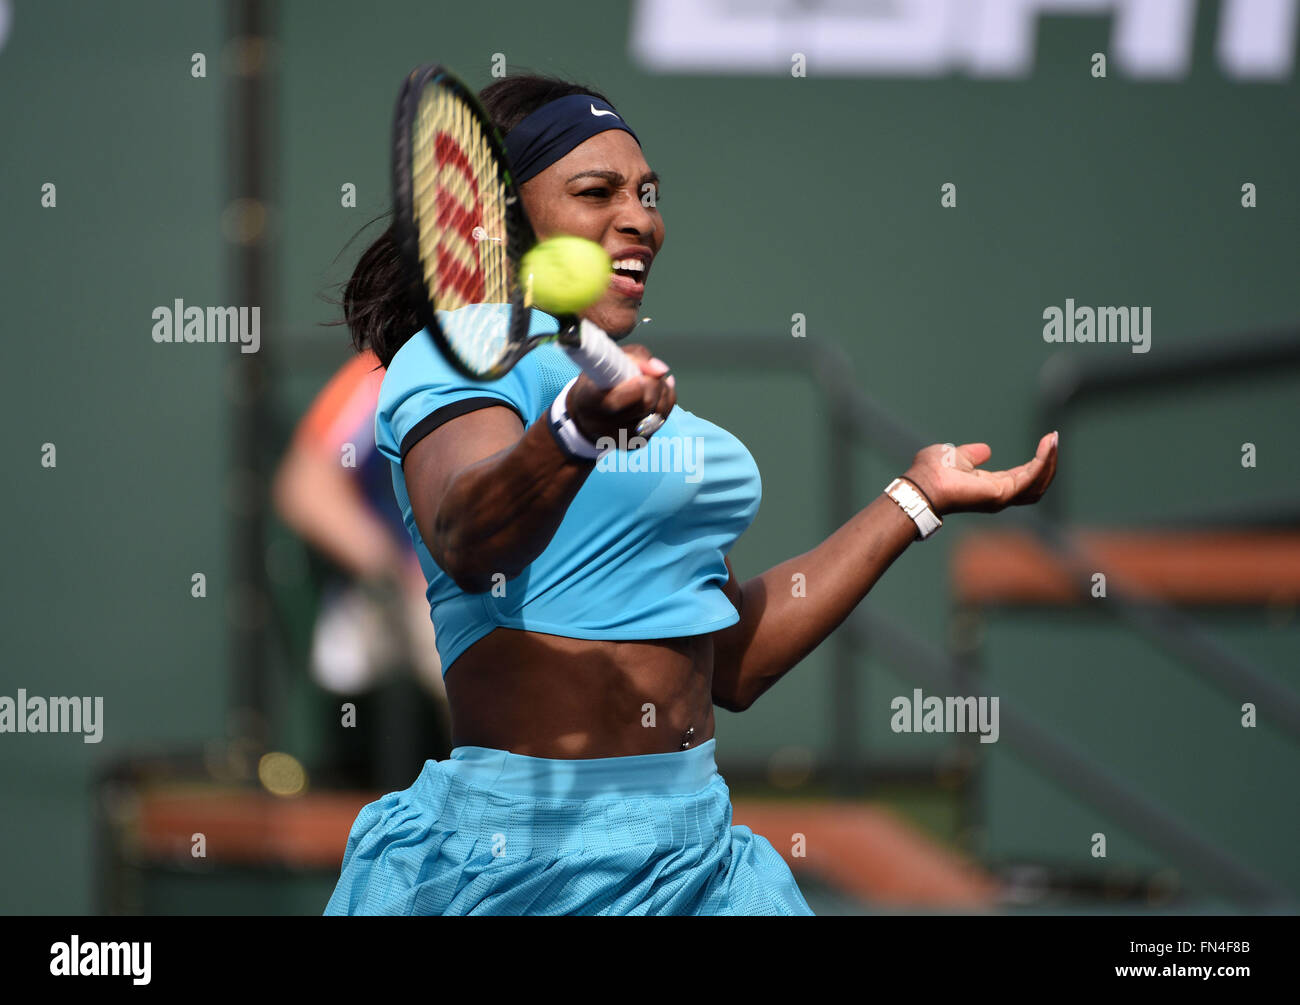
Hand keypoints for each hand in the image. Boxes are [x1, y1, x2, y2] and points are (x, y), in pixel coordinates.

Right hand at [566, 343, 675, 445]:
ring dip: (663, 395)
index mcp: (590, 400)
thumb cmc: (600, 380)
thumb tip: (661, 371)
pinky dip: (663, 407)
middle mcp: (601, 424)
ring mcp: (618, 438)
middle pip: (646, 404)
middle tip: (651, 375)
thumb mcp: (611, 359)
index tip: (643, 375)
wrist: (586, 414)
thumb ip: (638, 357)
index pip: (618, 400)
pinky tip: (653, 399)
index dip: (639, 384)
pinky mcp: (632, 444)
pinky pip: (660, 423)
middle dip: (657, 385)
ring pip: (659, 414)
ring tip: (653, 385)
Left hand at [902, 432, 1058, 515]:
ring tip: (1054, 440)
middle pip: (1036, 484)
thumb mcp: (957, 456)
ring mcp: (1001, 498)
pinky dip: (1042, 461)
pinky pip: (1030, 477)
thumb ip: (972, 455)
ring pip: (1037, 482)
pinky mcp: (1001, 494)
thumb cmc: (932, 472)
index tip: (1047, 441)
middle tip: (1055, 439)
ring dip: (1049, 461)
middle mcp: (999, 496)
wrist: (921, 483)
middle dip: (1048, 462)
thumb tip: (986, 450)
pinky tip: (1046, 445)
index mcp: (990, 487)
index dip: (1036, 461)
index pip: (1022, 477)